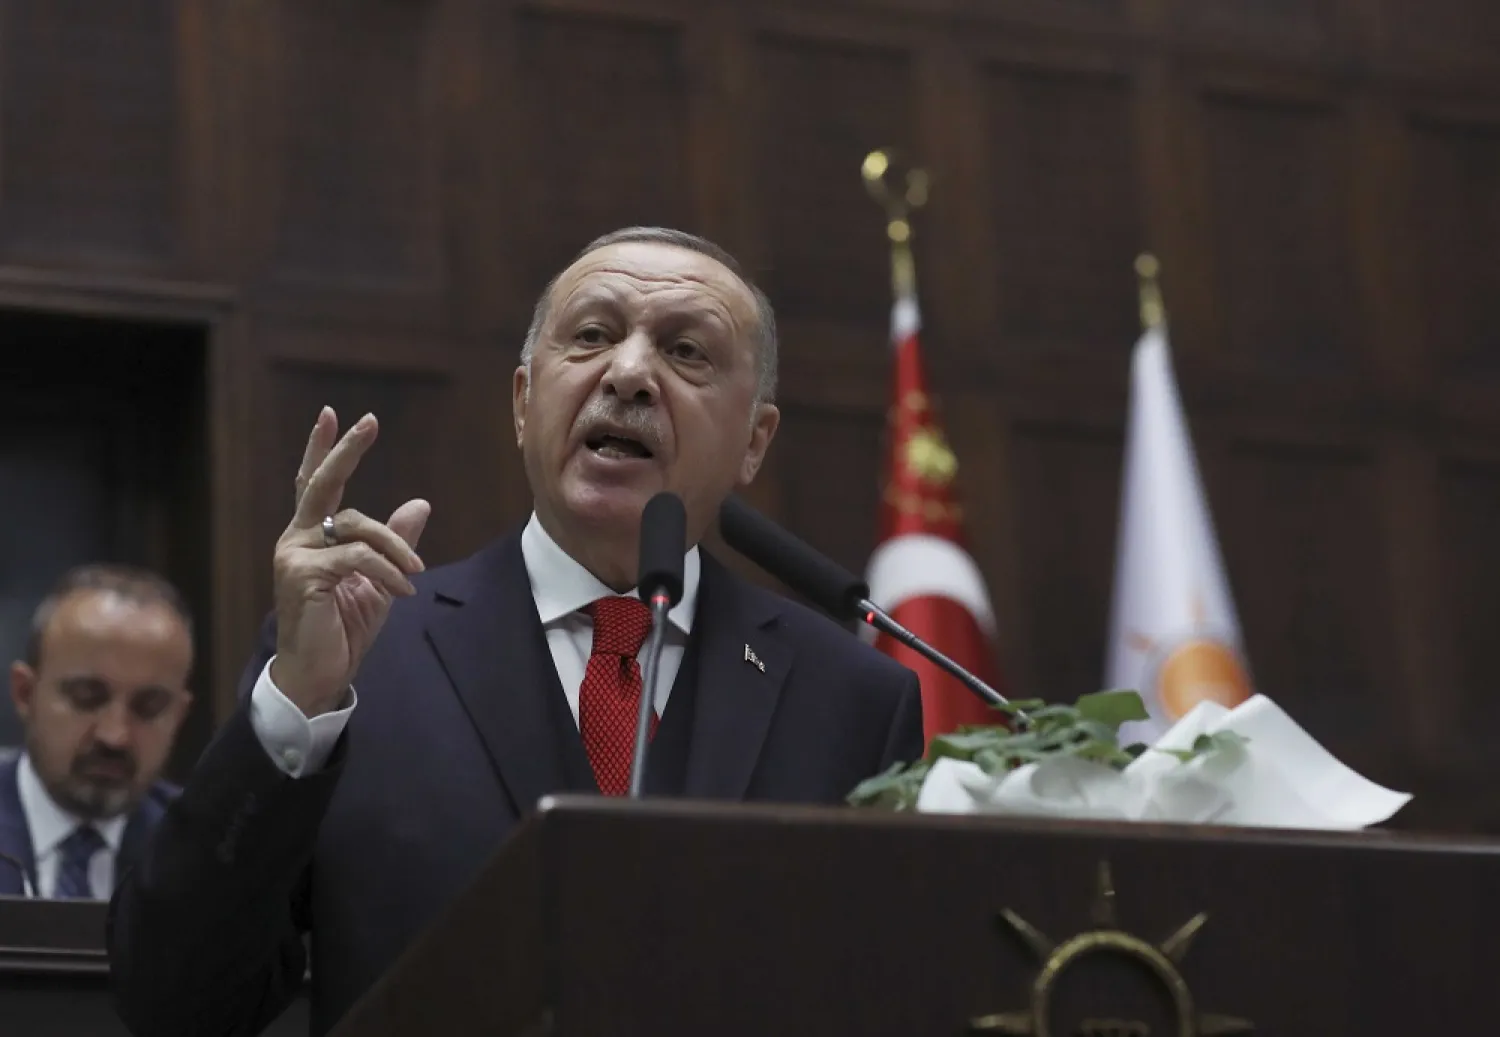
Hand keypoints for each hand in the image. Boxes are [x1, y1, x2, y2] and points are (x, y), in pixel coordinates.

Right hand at [270, 407, 430, 717]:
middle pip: (322, 484)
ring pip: (356, 527)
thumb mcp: (380, 580)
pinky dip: (388, 571)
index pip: (315, 484)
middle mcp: (296, 539)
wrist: (319, 675)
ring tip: (414, 573)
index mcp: (311, 536)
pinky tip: (402, 590)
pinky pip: (358, 558)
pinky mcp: (301, 576)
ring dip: (395, 548)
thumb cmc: (343, 629)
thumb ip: (394, 542)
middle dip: (346, 450)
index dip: (323, 449)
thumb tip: (419, 504)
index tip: (333, 414)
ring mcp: (293, 555)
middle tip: (367, 421)